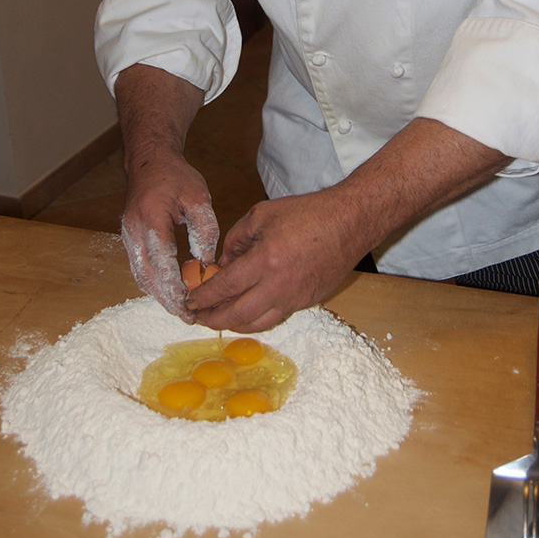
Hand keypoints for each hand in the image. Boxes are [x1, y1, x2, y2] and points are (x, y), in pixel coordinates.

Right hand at [121, 149, 219, 320]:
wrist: (149, 162)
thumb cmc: (175, 177)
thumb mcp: (198, 197)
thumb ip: (204, 230)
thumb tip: (206, 263)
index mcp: (151, 217)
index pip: (161, 260)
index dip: (173, 286)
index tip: (189, 305)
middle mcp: (133, 230)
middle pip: (147, 275)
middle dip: (166, 299)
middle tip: (187, 317)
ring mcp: (127, 236)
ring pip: (141, 275)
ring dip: (159, 295)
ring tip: (182, 310)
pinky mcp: (129, 240)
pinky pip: (140, 268)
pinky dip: (154, 283)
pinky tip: (171, 292)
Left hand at [184, 187, 370, 331]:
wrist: (349, 222)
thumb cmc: (307, 213)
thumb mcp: (262, 214)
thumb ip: (236, 239)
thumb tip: (223, 264)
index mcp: (265, 260)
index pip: (225, 288)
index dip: (203, 297)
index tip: (189, 301)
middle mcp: (279, 286)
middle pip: (237, 314)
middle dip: (213, 319)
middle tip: (197, 317)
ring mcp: (294, 298)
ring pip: (256, 323)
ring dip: (233, 324)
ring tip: (219, 319)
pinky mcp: (307, 302)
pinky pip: (275, 317)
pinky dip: (255, 318)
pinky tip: (246, 312)